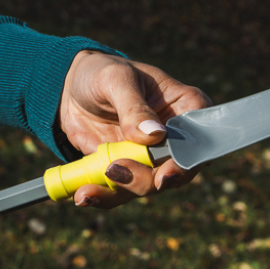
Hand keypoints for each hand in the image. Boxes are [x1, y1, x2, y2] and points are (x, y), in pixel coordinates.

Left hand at [59, 50, 210, 208]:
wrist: (69, 87)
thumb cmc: (102, 73)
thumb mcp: (116, 79)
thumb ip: (134, 107)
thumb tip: (154, 135)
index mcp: (184, 108)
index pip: (200, 138)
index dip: (187, 161)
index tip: (165, 175)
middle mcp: (172, 138)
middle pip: (175, 171)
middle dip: (147, 180)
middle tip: (116, 172)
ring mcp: (148, 157)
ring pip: (146, 186)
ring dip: (118, 192)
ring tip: (86, 192)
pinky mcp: (124, 169)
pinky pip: (118, 190)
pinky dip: (101, 195)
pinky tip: (82, 195)